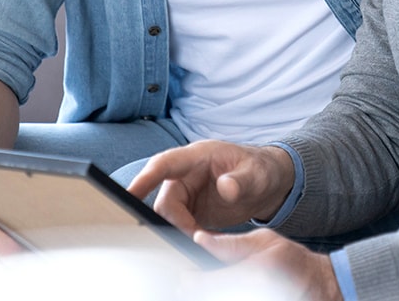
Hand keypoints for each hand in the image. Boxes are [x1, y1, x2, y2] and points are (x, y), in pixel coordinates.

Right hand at [128, 141, 295, 233]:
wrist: (269, 184)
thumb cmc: (262, 169)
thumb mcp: (257, 174)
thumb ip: (242, 181)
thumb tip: (226, 188)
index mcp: (197, 156)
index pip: (163, 164)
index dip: (144, 179)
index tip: (129, 195)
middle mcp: (186, 174)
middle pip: (164, 199)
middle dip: (174, 221)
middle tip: (195, 238)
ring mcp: (187, 193)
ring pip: (169, 215)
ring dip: (181, 231)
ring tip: (204, 241)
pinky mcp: (191, 210)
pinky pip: (179, 225)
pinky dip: (187, 236)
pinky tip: (205, 243)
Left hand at [195, 228, 342, 300]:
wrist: (320, 286)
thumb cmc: (293, 262)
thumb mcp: (265, 241)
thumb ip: (230, 243)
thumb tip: (200, 239)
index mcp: (254, 275)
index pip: (203, 286)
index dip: (189, 281)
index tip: (186, 274)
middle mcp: (252, 295)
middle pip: (205, 297)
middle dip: (193, 291)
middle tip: (191, 283)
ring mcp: (256, 300)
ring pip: (214, 300)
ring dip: (208, 293)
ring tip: (215, 284)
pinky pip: (229, 300)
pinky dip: (223, 295)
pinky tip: (228, 288)